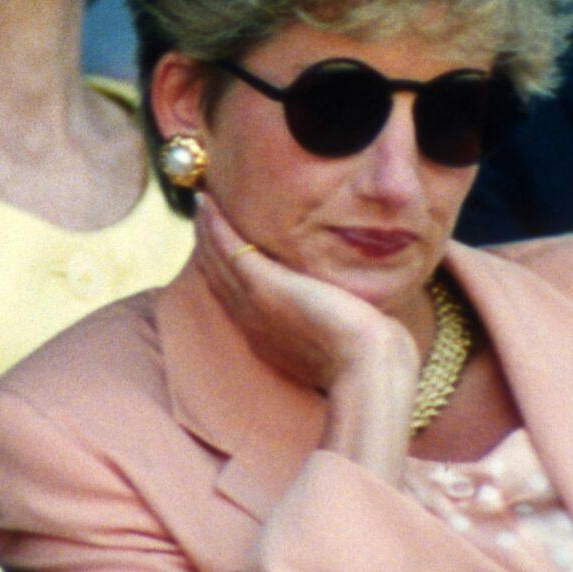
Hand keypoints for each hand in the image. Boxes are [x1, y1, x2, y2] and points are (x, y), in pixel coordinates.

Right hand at [194, 195, 419, 480]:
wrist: (368, 367)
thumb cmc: (371, 358)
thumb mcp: (346, 335)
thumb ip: (338, 319)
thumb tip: (350, 309)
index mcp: (270, 337)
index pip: (238, 297)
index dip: (227, 270)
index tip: (222, 245)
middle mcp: (253, 322)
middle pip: (219, 278)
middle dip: (209, 248)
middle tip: (203, 215)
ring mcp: (254, 304)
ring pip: (218, 261)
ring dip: (206, 231)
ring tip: (202, 204)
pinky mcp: (262, 285)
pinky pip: (228, 249)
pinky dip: (214, 226)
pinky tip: (206, 204)